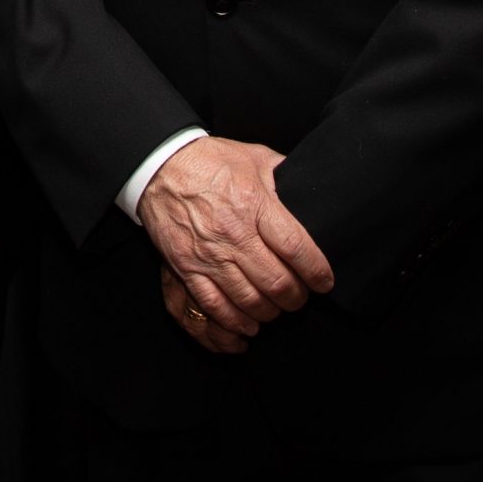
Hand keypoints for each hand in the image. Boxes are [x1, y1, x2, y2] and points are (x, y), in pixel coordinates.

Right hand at [138, 136, 333, 340]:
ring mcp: (208, 254)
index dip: (316, 271)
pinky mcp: (187, 268)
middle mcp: (233, 234)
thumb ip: (285, 175)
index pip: (296, 248)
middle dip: (296, 297)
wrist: (158, 166)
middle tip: (301, 297)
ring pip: (249, 300)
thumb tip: (310, 190)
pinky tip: (248, 324)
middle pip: (276, 282)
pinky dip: (235, 322)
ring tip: (277, 308)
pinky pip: (214, 306)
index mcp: (254, 204)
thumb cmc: (209, 160)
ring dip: (270, 312)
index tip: (324, 281)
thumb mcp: (255, 157)